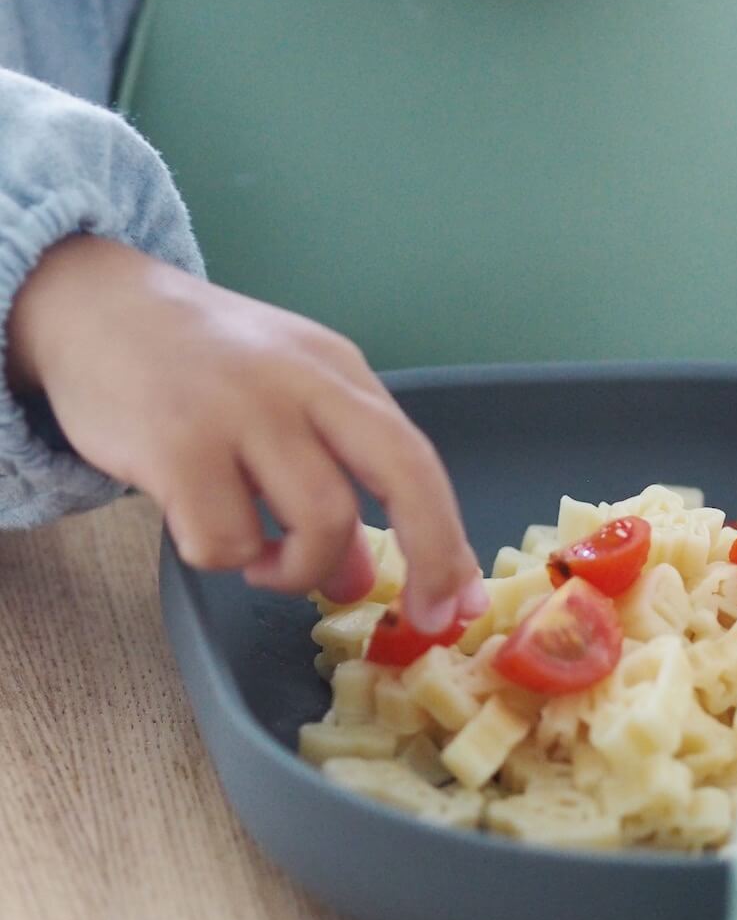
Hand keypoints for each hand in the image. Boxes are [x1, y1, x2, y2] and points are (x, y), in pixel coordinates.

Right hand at [8, 236, 483, 631]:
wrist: (95, 306)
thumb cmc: (202, 366)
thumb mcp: (283, 405)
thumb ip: (329, 477)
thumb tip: (359, 578)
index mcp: (340, 372)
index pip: (417, 457)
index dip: (448, 537)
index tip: (458, 602)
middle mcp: (304, 384)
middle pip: (402, 472)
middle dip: (432, 553)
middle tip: (421, 613)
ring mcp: (243, 410)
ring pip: (320, 521)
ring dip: (299, 568)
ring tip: (265, 559)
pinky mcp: (176, 443)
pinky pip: (226, 539)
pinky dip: (224, 557)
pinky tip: (204, 525)